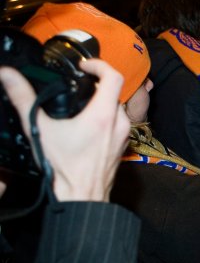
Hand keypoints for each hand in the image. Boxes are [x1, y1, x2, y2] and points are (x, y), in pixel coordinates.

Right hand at [0, 59, 128, 201]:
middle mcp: (119, 123)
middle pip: (114, 92)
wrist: (82, 198)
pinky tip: (87, 125)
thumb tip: (8, 76)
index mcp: (103, 115)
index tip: (84, 66)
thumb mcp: (39, 130)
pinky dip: (106, 118)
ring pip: (117, 108)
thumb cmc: (63, 169)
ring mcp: (124, 136)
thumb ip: (23, 99)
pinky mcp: (122, 147)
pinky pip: (118, 124)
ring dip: (102, 102)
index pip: (113, 76)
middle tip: (78, 84)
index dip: (99, 65)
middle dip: (97, 85)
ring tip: (81, 104)